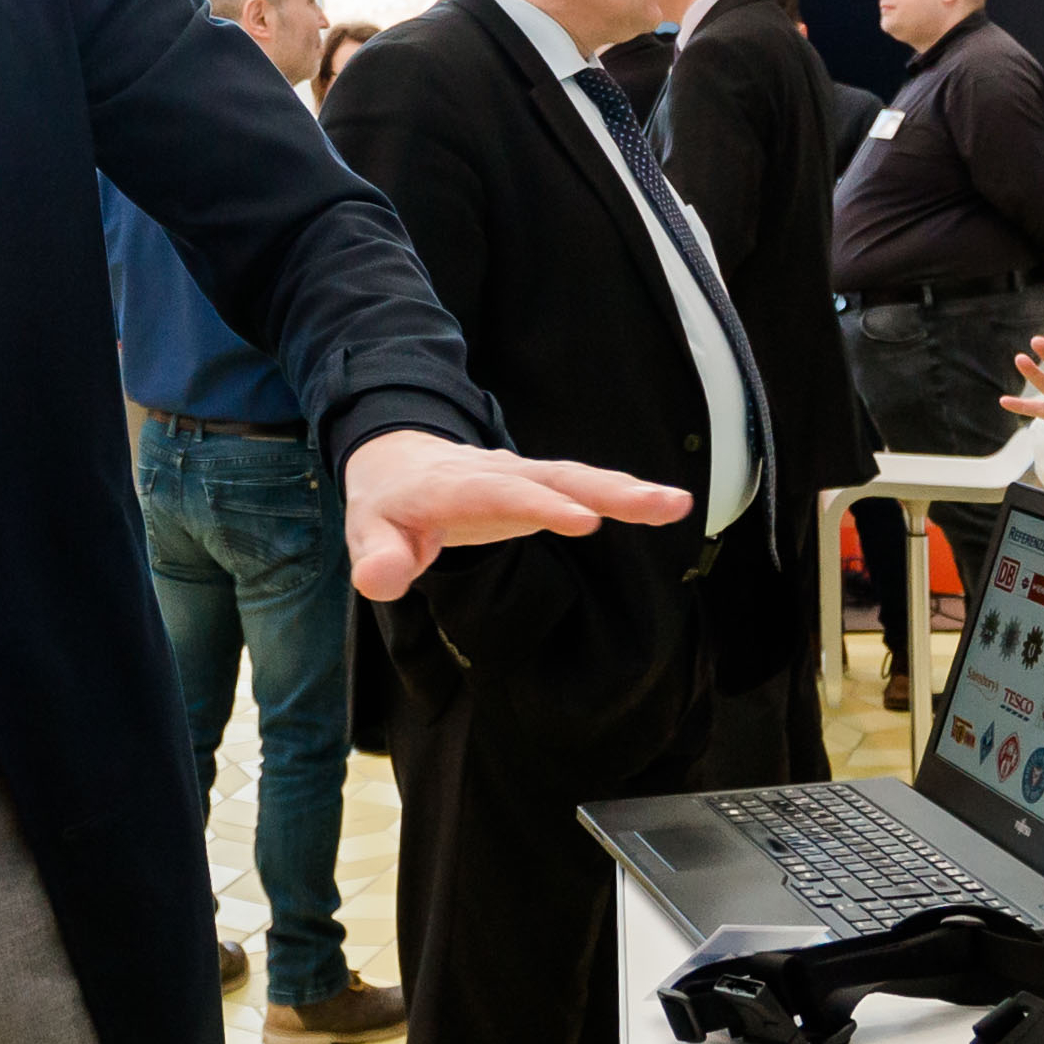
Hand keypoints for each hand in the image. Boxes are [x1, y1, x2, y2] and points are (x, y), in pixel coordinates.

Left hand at [339, 427, 690, 600]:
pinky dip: (624, 495)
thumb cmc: (388, 506)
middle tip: (659, 504)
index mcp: (454, 487)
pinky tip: (667, 506)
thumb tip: (379, 581)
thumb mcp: (368, 532)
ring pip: (579, 479)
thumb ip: (376, 558)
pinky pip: (585, 487)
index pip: (499, 495)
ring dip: (627, 492)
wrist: (400, 461)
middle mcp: (497, 473)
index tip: (585, 522)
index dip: (541, 507)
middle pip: (555, 478)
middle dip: (606, 490)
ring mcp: (524, 476)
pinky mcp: (542, 486)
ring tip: (676, 504)